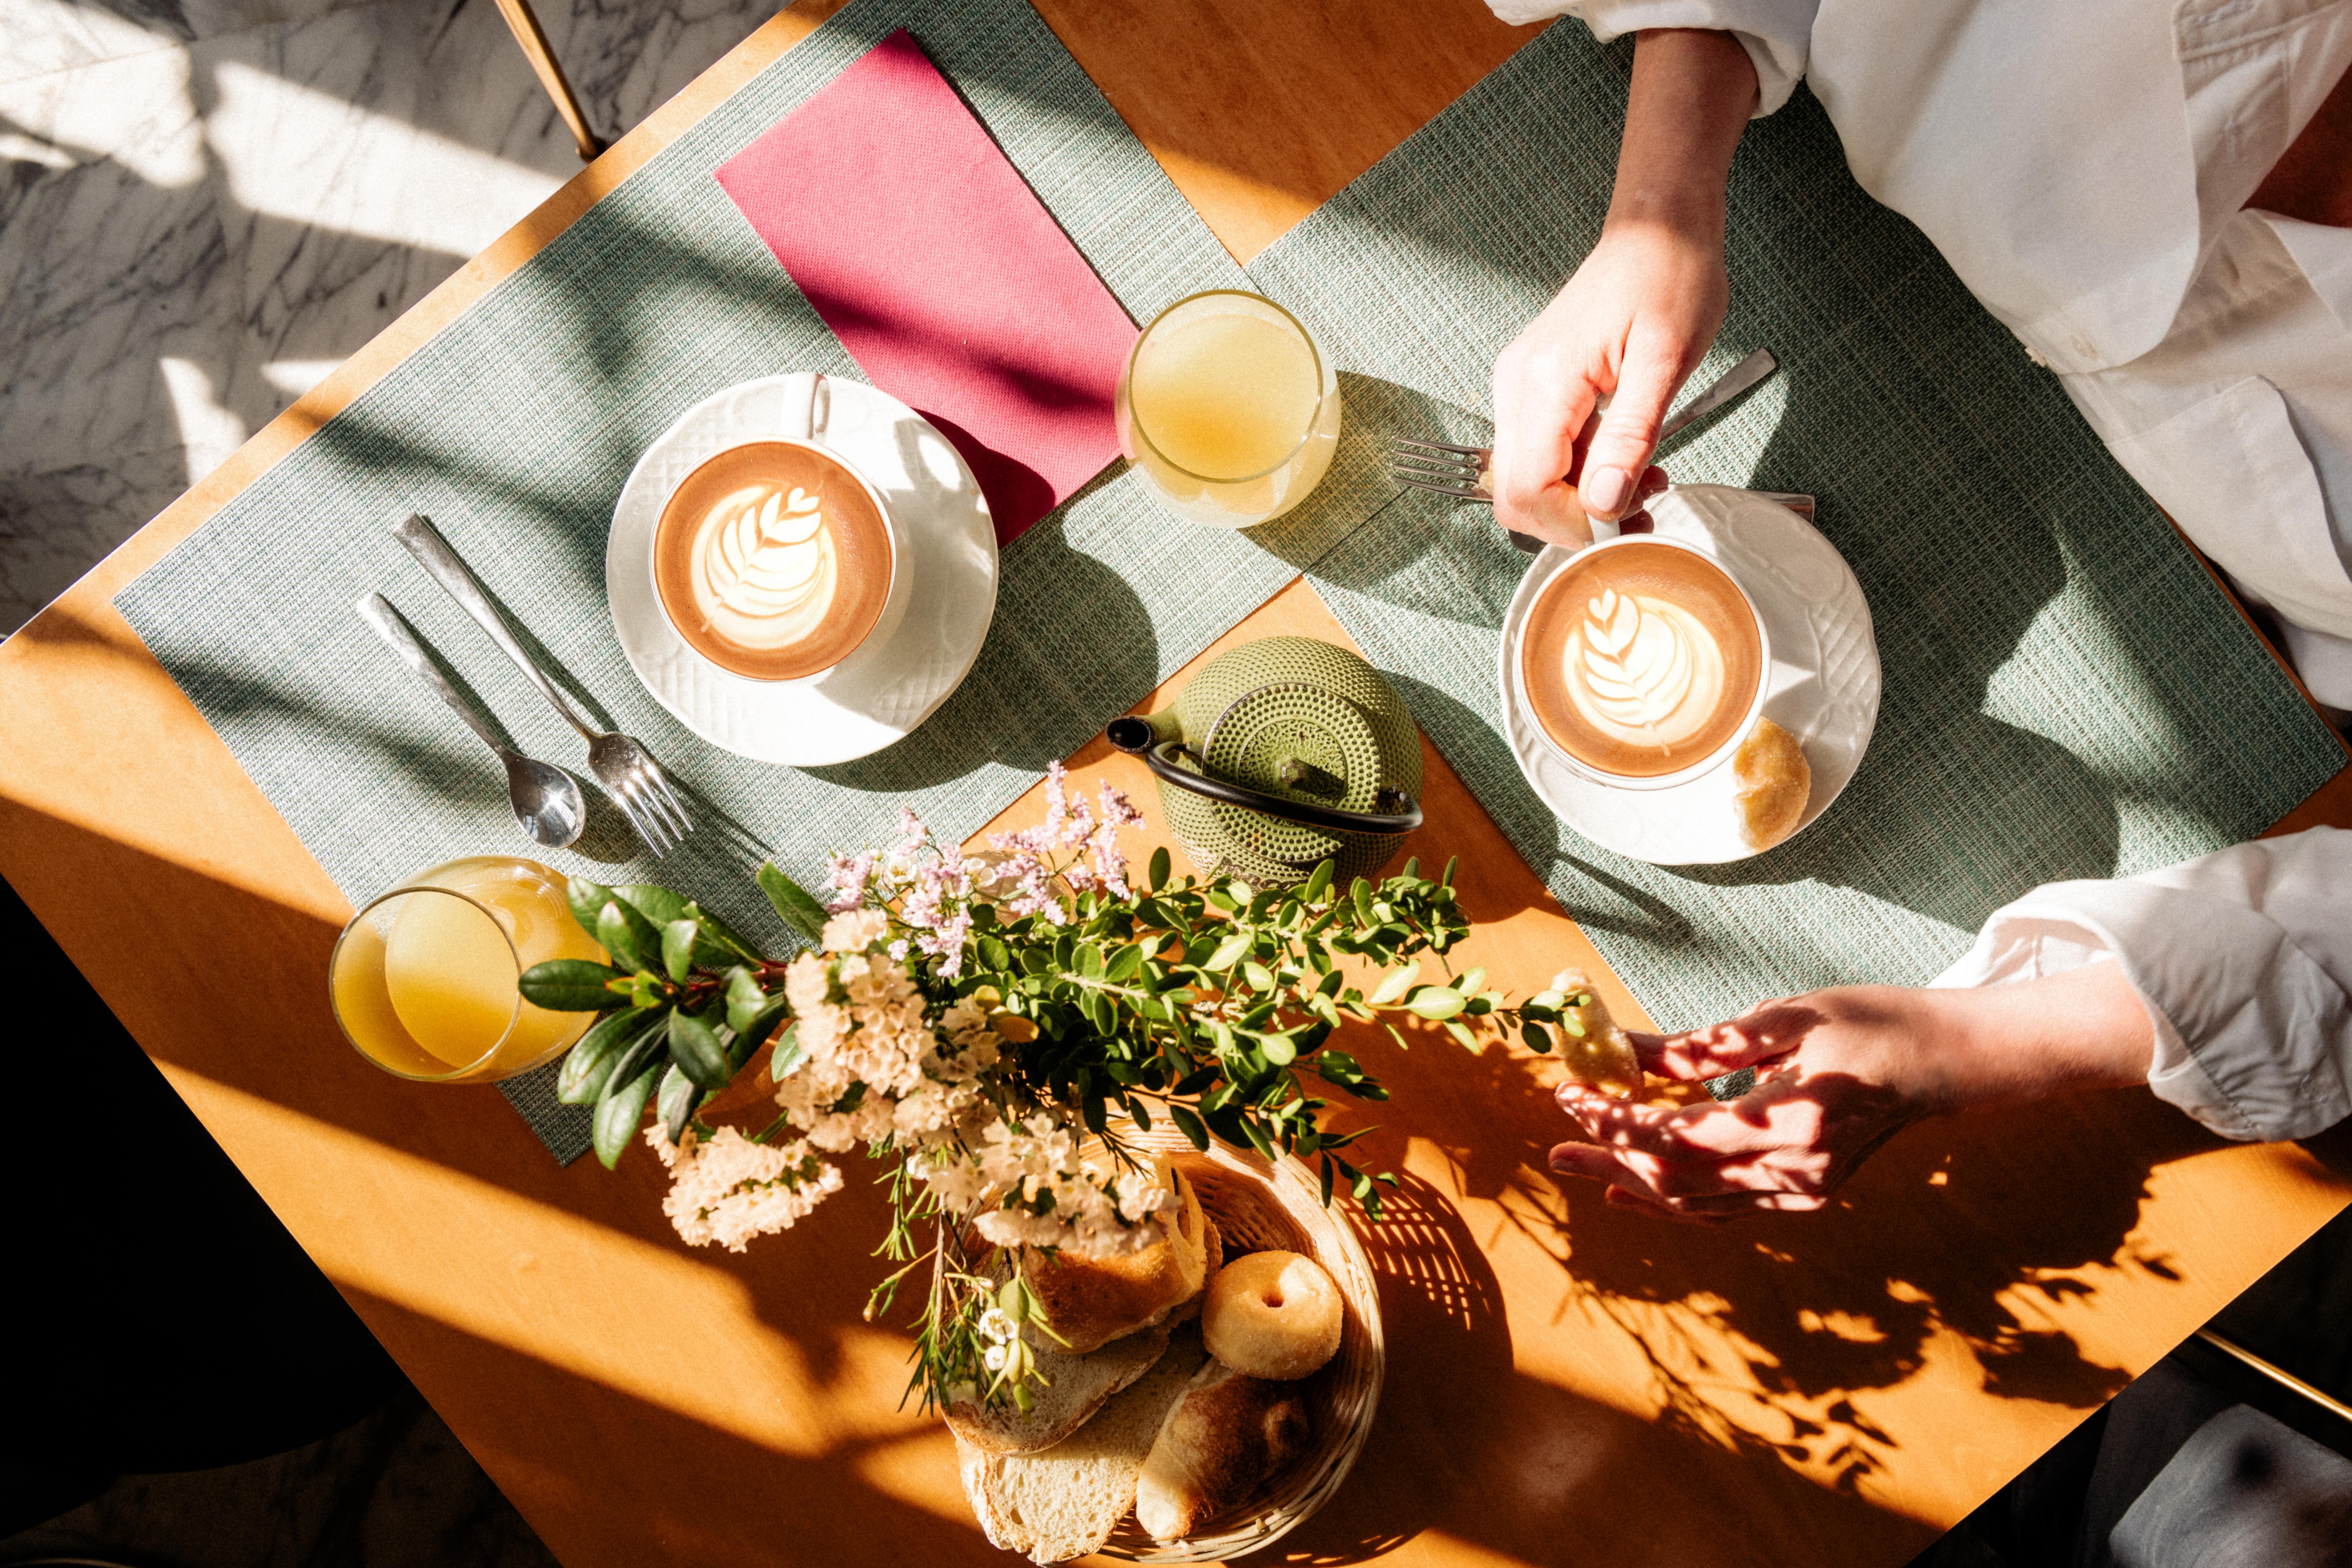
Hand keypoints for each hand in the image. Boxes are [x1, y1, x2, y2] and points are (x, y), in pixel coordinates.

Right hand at [1490, 222, 1718, 546]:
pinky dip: (1582, 472)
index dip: (1574, 523)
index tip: (1629, 523)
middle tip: (1640, 515)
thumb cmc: (1669, 275)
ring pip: (1528, 479)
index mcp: (1543, 380)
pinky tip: (1628, 460)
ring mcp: (1520, 386)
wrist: (1657, 227)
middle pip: (1515, 493)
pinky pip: (1544, 453)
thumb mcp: (1666, 360)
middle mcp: (1516, 385)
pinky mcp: (1535, 388)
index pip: (1527, 489)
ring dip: (1582, 498)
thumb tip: (1605, 502)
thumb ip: (1631, 436)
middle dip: (1575, 519)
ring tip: (1647, 484)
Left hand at [1547, 966, 2155, 1222]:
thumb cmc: (1872, 1024)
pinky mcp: (1807, 1196)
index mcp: (1789, 1126)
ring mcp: (1803, 1193)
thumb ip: (1703, 1044)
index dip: (1616, 1120)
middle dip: (1610, 1161)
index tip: (1571, 1094)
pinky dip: (1675, 1201)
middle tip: (1554, 1147)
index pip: (1676, 1137)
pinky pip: (1725, 1209)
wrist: (1944, 1061)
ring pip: (1697, 1204)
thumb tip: (1625, 1049)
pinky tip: (1634, 1193)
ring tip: (1580, 1167)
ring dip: (1634, 1185)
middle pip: (1677, 1181)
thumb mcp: (1784, 1019)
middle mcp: (1794, 1174)